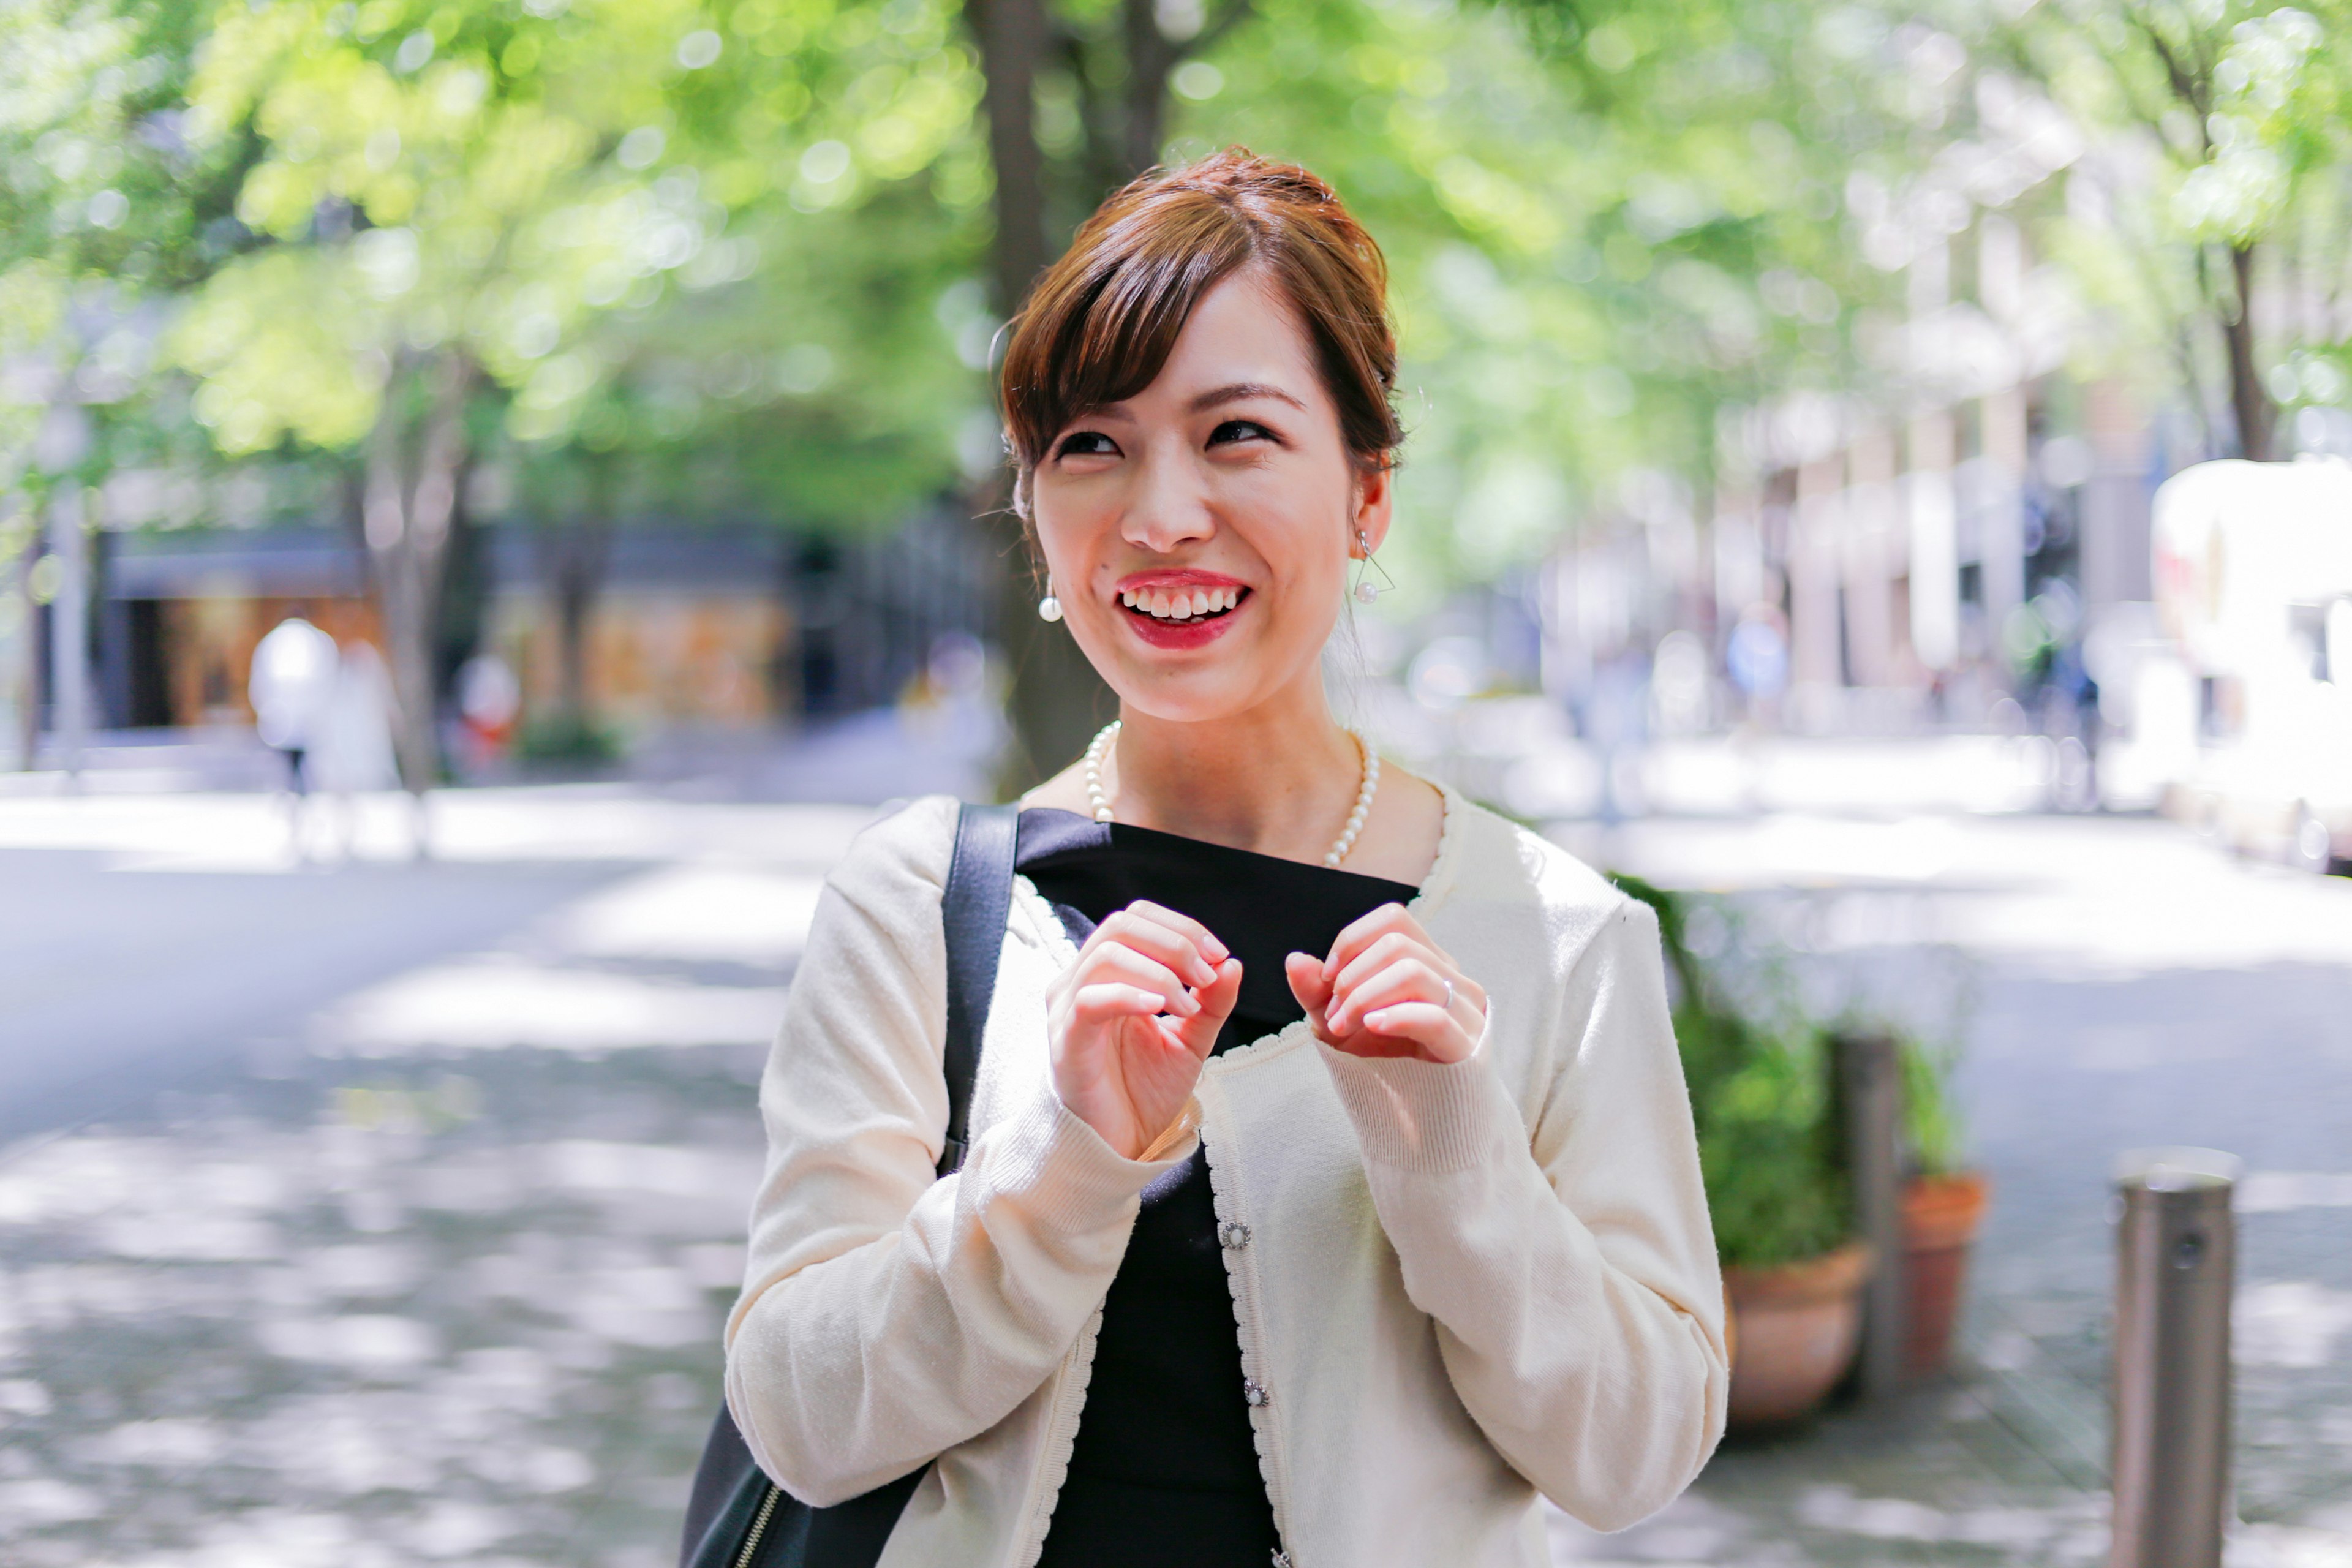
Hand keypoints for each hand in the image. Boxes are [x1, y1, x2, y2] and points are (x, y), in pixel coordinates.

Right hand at [1045, 901, 1241, 1160]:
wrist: (1119, 1145)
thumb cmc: (1144, 1091)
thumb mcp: (1191, 1041)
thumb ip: (1211, 1003)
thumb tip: (1232, 963)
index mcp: (1109, 975)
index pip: (1137, 918)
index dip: (1181, 927)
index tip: (1218, 956)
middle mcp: (1081, 982)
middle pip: (1121, 925)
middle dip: (1174, 942)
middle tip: (1206, 977)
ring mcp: (1068, 1009)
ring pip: (1106, 954)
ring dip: (1159, 970)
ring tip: (1188, 1003)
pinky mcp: (1066, 1041)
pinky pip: (1090, 1001)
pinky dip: (1129, 995)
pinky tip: (1159, 1009)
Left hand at [1286, 903, 1485, 1063]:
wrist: (1418, 1118)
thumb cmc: (1384, 1063)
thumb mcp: (1340, 1024)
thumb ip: (1317, 993)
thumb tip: (1295, 959)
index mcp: (1427, 961)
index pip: (1393, 919)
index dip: (1352, 939)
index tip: (1327, 976)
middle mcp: (1452, 977)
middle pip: (1397, 943)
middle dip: (1351, 976)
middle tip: (1333, 1015)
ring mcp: (1465, 1009)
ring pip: (1413, 971)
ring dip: (1364, 997)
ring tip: (1345, 1027)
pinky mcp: (1466, 1046)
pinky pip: (1434, 1016)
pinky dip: (1395, 1016)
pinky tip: (1372, 1027)